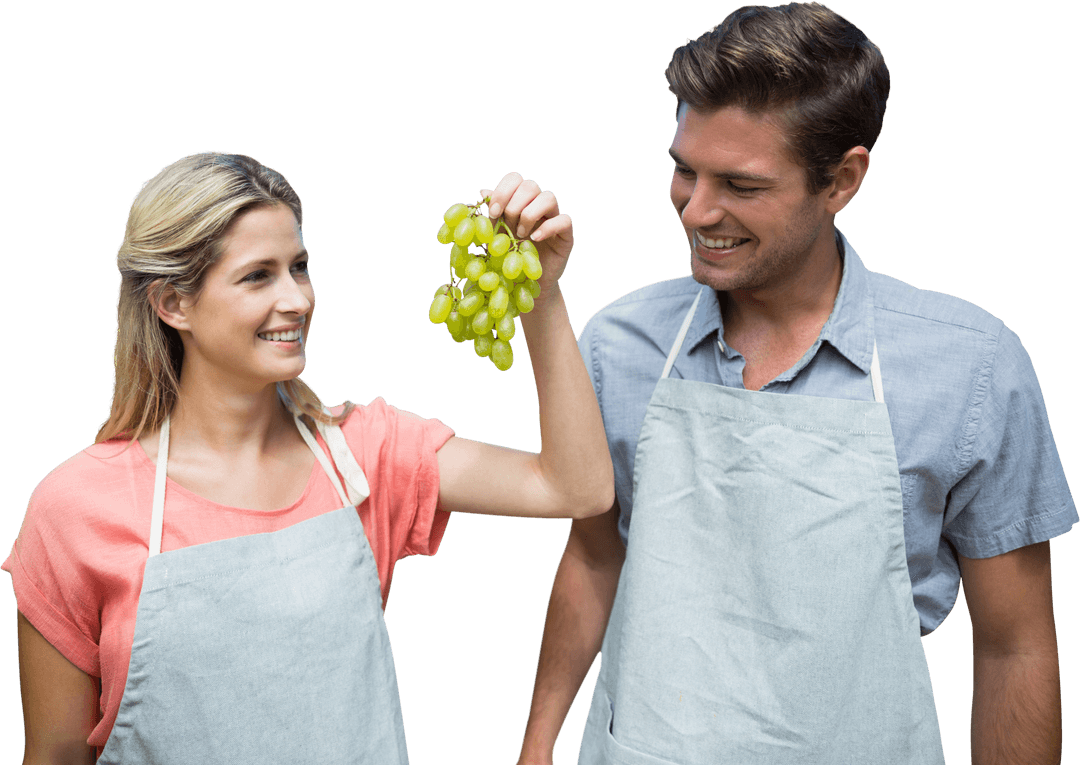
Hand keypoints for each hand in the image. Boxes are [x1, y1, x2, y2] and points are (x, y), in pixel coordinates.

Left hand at [481, 172, 573, 296]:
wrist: (524, 283)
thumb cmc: (509, 257)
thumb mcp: (496, 235)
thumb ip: (493, 214)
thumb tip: (484, 191)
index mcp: (520, 201)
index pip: (515, 179)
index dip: (503, 191)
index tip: (493, 213)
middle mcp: (538, 205)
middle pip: (531, 185)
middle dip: (514, 204)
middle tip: (506, 224)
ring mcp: (554, 218)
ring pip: (549, 197)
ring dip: (530, 214)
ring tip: (520, 235)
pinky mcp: (566, 235)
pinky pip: (564, 220)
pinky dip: (548, 228)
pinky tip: (534, 239)